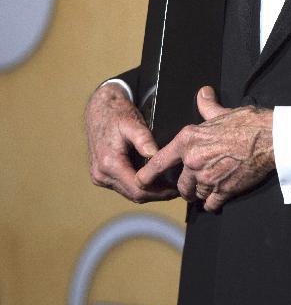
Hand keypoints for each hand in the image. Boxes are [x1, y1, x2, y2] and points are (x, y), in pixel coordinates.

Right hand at [85, 82, 178, 202]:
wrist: (99, 109)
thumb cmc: (117, 114)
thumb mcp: (132, 122)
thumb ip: (143, 139)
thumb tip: (154, 154)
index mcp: (109, 163)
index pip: (138, 189)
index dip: (159, 192)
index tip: (176, 189)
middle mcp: (101, 174)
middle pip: (134, 195)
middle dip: (156, 195)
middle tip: (176, 190)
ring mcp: (99, 176)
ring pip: (129, 193)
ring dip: (148, 192)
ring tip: (169, 186)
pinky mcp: (101, 176)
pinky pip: (123, 187)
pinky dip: (138, 186)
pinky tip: (154, 180)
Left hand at [136, 86, 274, 211]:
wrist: (270, 138)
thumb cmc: (247, 123)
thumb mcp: (222, 112)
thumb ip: (207, 106)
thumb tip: (203, 92)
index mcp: (188, 140)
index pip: (159, 161)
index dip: (148, 174)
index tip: (142, 181)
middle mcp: (193, 160)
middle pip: (180, 184)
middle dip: (186, 186)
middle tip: (195, 182)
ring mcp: (207, 177)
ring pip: (195, 195)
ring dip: (201, 194)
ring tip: (209, 187)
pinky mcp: (223, 190)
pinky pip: (210, 204)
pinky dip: (213, 202)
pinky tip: (219, 197)